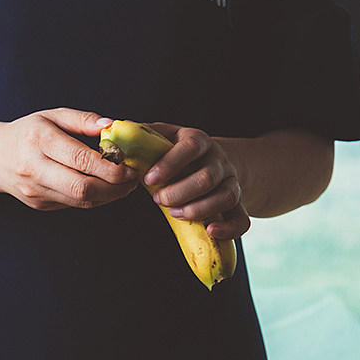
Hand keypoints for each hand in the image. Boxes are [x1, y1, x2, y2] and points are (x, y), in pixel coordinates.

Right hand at [0, 108, 137, 210]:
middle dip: (114, 187)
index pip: (80, 159)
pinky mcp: (39, 204)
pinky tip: (105, 189)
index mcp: (39, 139)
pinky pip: (74, 205)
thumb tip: (111, 126)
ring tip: (124, 185)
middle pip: (82, 187)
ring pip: (80, 201)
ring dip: (109, 196)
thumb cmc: (28, 132)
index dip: (110, 167)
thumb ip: (83, 119)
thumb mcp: (52, 115)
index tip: (129, 167)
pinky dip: (95, 199)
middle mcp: (34, 167)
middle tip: (132, 179)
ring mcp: (35, 190)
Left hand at [141, 122, 250, 239]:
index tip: (149, 178)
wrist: (217, 160)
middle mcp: (219, 160)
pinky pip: (242, 218)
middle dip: (179, 192)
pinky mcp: (239, 203)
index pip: (190, 147)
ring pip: (225, 197)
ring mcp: (231, 181)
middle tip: (157, 200)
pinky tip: (210, 230)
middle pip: (207, 177)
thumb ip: (144, 135)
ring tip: (175, 214)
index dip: (170, 164)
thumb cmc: (181, 152)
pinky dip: (229, 228)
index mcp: (199, 141)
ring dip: (198, 209)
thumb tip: (117, 129)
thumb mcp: (166, 137)